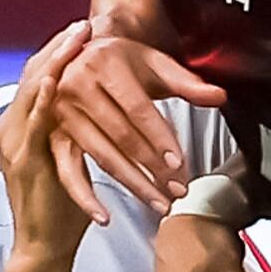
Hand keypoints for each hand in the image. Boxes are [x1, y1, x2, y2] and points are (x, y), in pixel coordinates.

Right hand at [0, 20, 93, 265]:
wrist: (45, 246)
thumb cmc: (64, 209)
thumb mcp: (76, 164)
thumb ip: (87, 136)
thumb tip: (116, 115)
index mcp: (23, 126)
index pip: (40, 77)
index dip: (60, 51)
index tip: (82, 27)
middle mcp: (13, 129)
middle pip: (33, 75)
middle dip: (58, 48)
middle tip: (81, 23)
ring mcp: (14, 143)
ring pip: (31, 92)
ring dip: (53, 63)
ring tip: (73, 40)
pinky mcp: (22, 160)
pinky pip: (32, 124)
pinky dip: (43, 99)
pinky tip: (56, 80)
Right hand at [47, 35, 224, 225]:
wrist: (77, 55)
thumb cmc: (118, 61)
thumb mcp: (152, 64)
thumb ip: (187, 82)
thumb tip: (219, 96)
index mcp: (104, 64)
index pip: (137, 110)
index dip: (159, 138)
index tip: (179, 163)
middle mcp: (77, 87)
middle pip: (121, 136)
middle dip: (152, 167)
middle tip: (177, 190)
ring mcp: (60, 113)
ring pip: (101, 156)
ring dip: (132, 183)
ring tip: (159, 202)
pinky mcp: (51, 135)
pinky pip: (67, 171)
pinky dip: (83, 196)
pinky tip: (103, 217)